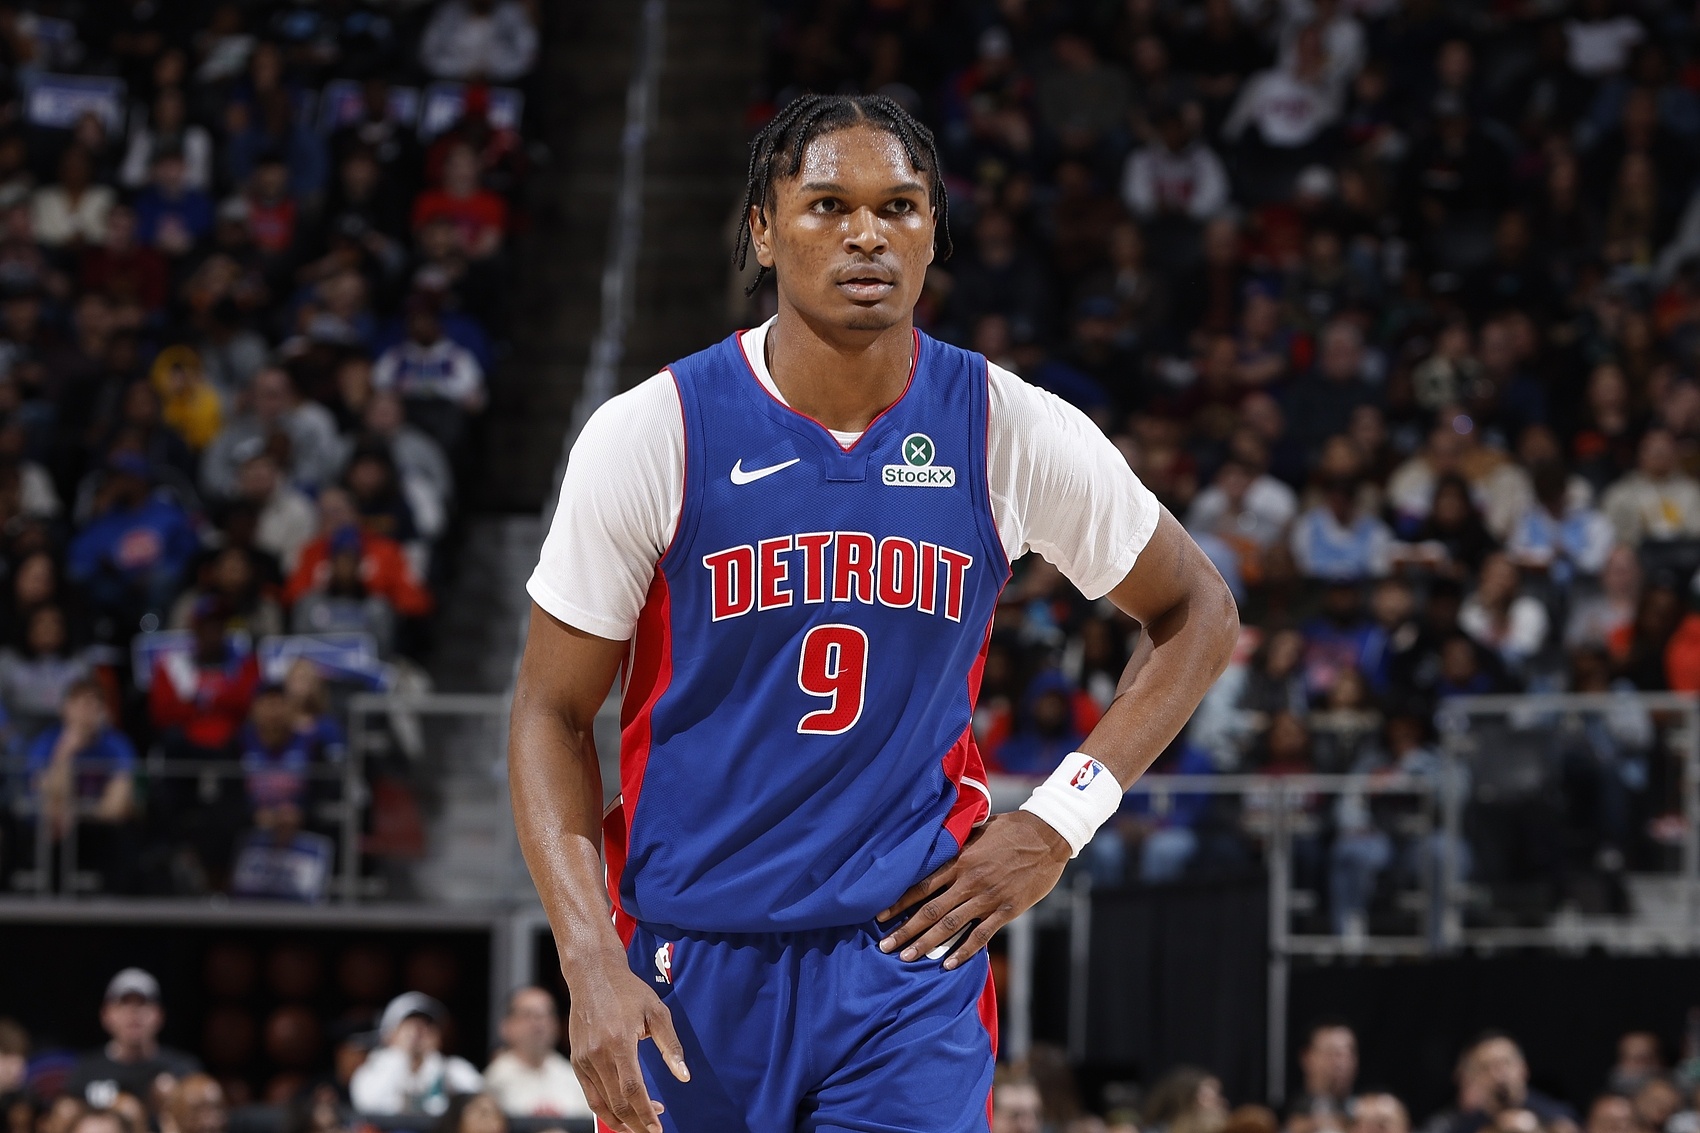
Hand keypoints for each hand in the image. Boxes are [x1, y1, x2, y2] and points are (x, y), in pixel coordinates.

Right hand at [566, 957, 687, 1132]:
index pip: (632, 1091)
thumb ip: (671, 1046)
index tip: (658, 1129)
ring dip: (622, 1120)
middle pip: (617, 1103)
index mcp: (618, 1043)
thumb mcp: (657, 1012)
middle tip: (653, 1132)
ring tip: (641, 1125)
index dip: (645, 1114)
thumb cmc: (628, 991)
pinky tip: (621, 1113)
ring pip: (601, 1103)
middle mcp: (597, 1055)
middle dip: (636, 1124)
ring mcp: (583, 1059)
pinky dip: (605, 1110)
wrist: (592, 974)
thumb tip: (684, 1076)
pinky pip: (590, 1095)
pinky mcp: (576, 1060)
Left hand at [877, 810, 1070, 969]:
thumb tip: (937, 842)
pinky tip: (948, 964)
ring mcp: (987, 897)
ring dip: (926, 944)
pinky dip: (963, 951)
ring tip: (907, 958)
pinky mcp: (1007, 910)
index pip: (921, 885)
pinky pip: (981, 935)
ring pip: (950, 925)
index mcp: (960, 860)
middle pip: (930, 910)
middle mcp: (969, 880)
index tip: (880, 916)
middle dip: (905, 931)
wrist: (1048, 835)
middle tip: (885, 947)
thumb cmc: (1013, 828)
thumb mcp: (979, 829)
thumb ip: (958, 841)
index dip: (899, 902)